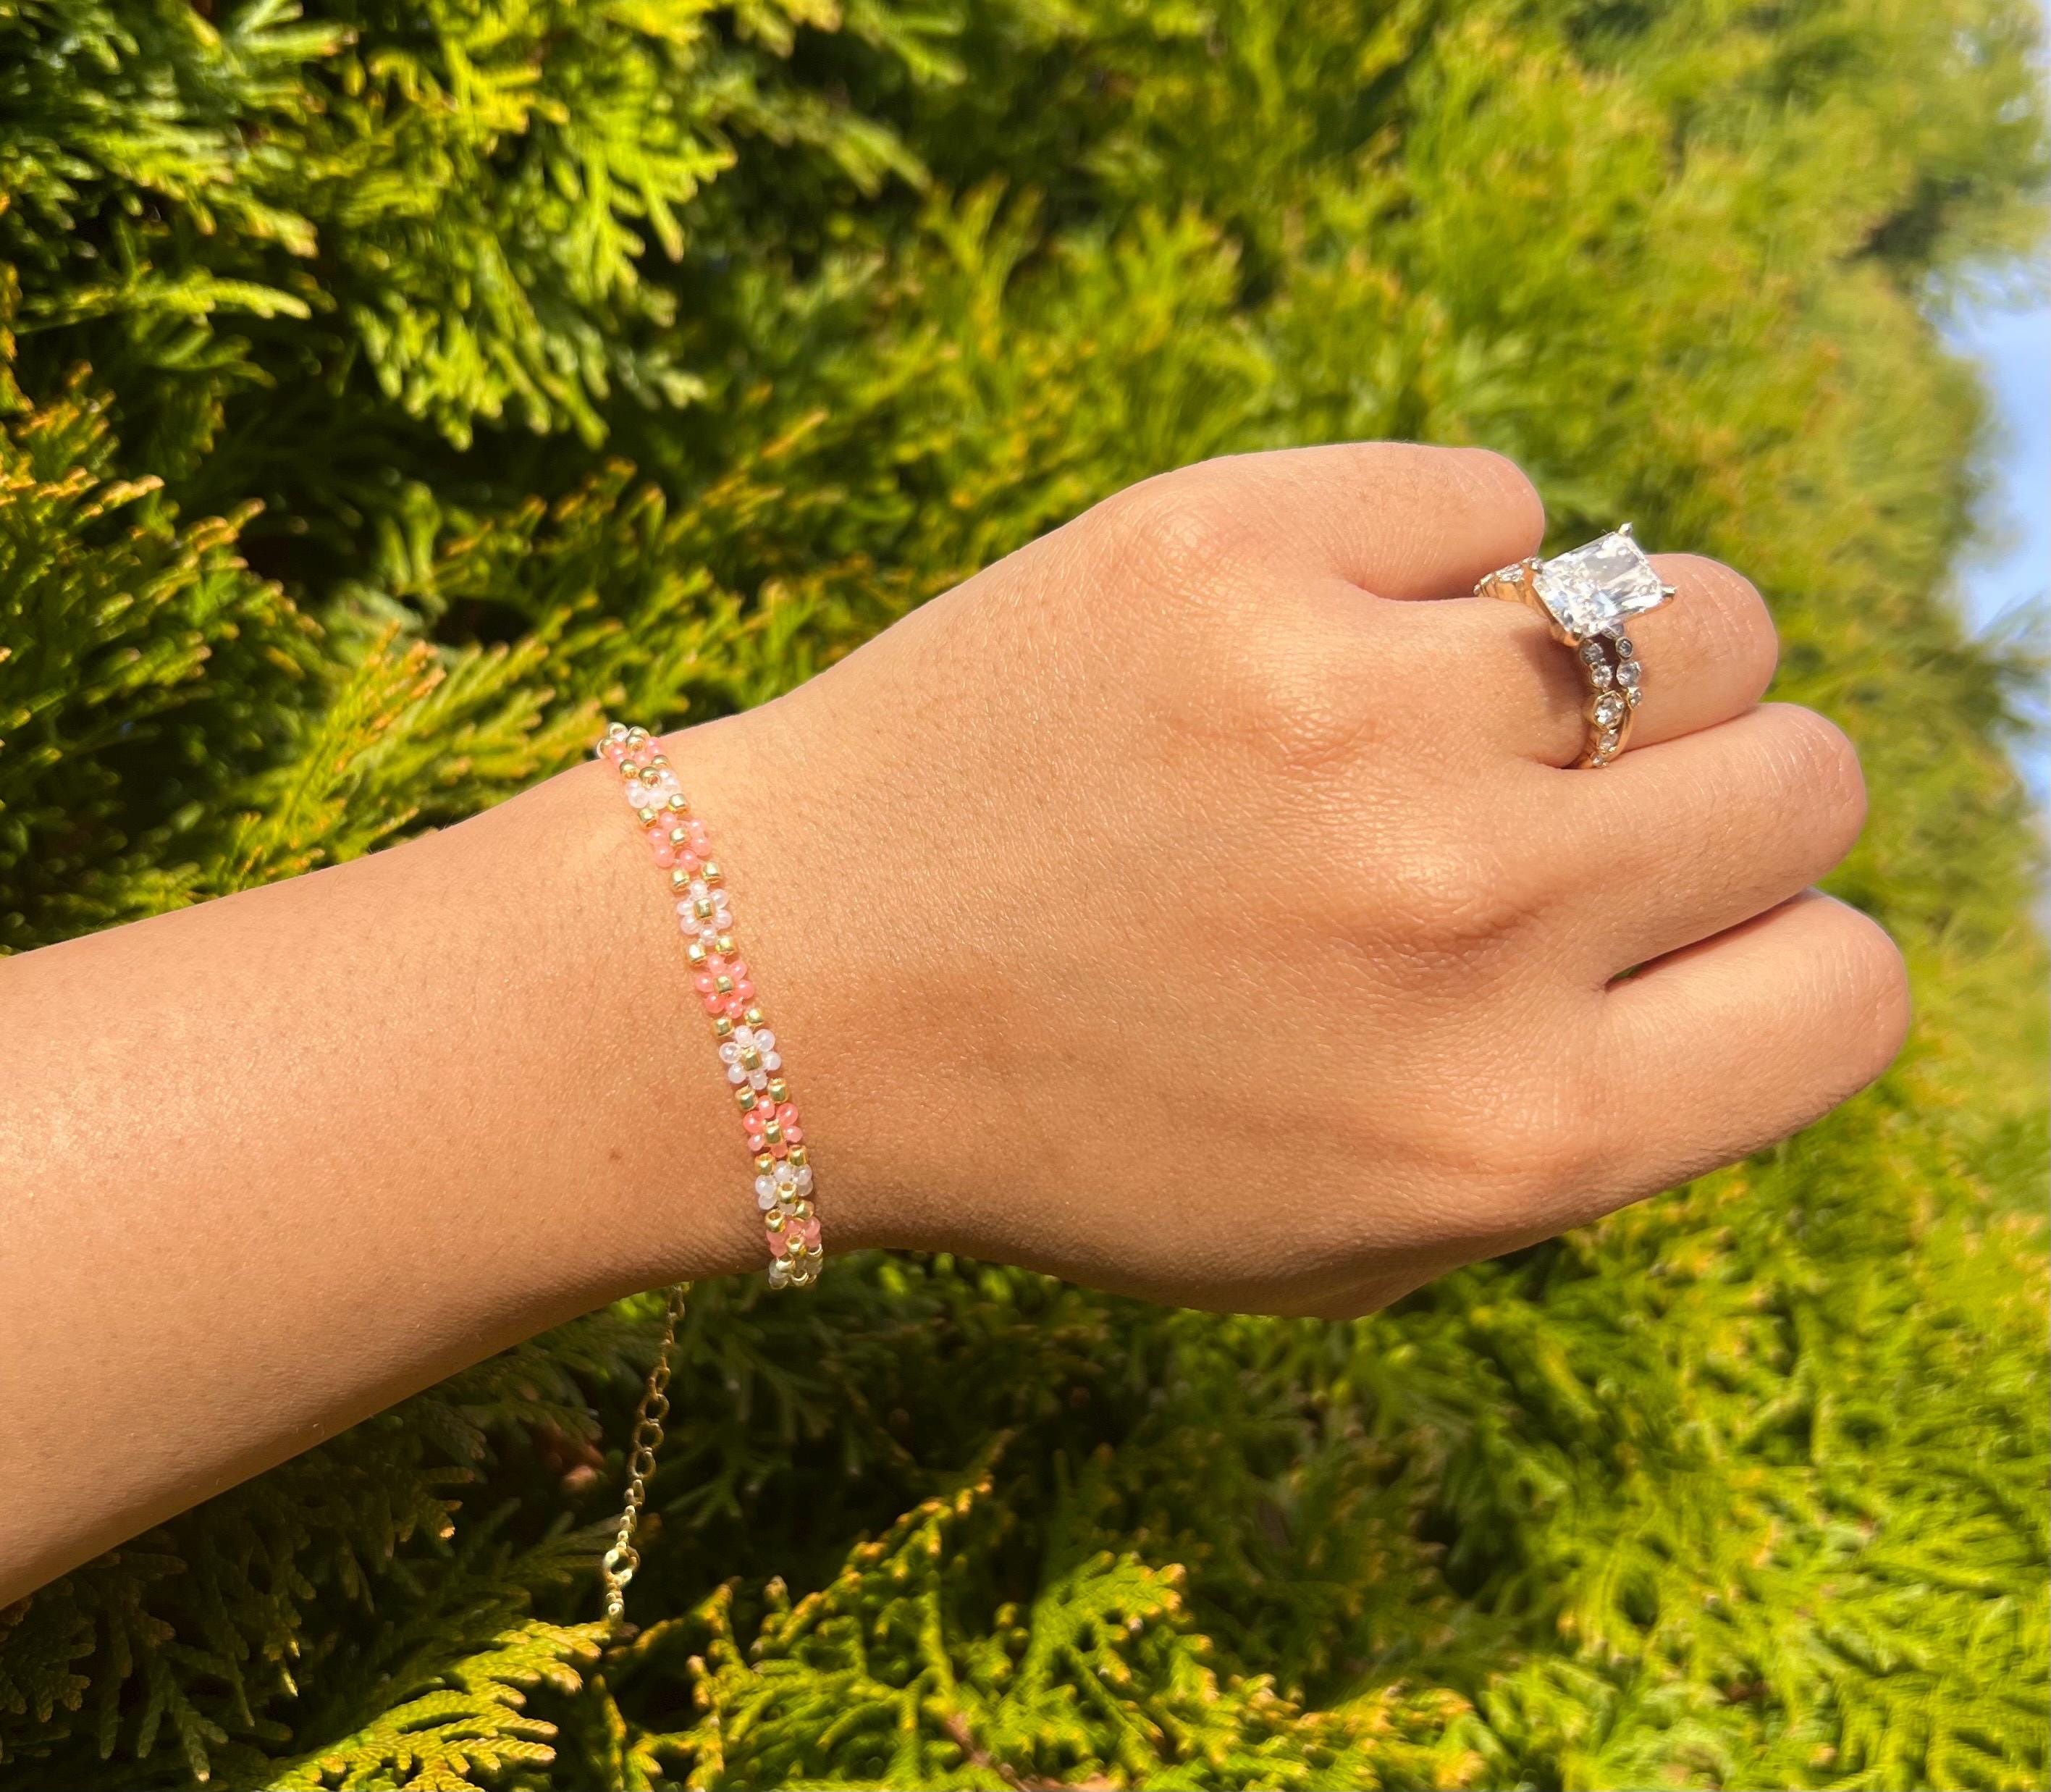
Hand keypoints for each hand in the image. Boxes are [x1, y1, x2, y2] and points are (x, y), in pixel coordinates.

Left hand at [685, 444, 1908, 1315]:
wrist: (794, 990)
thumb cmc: (1082, 1128)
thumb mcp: (1355, 1231)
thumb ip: (1588, 1112)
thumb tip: (1746, 920)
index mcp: (1513, 1135)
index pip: (1849, 991)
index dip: (1771, 951)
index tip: (1661, 935)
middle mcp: (1463, 921)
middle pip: (1802, 773)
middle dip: (1697, 799)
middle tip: (1535, 816)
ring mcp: (1352, 715)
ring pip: (1688, 609)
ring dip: (1598, 665)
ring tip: (1440, 713)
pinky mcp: (1229, 550)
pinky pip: (1490, 502)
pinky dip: (1431, 567)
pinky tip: (1302, 644)